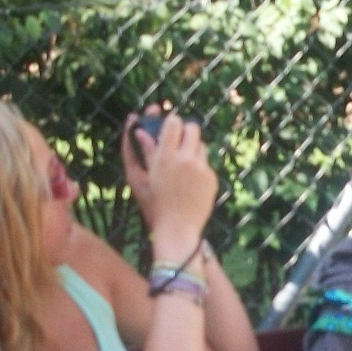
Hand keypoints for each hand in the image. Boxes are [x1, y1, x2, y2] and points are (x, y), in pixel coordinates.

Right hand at [121, 109, 216, 252]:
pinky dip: (199, 169)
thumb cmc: (153, 205)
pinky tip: (190, 185)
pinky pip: (206, 164)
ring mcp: (201, 168)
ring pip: (201, 145)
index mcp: (164, 157)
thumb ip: (141, 152)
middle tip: (179, 142)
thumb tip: (139, 130)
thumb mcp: (141, 179)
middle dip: (186, 131)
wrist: (177, 229)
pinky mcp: (212, 178)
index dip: (172, 122)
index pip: (174, 121)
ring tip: (183, 168)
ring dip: (193, 150)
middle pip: (193, 127)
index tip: (169, 128)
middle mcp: (185, 159)